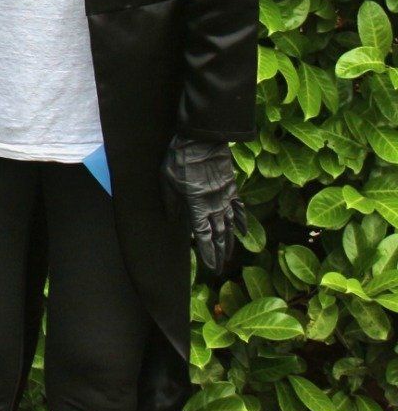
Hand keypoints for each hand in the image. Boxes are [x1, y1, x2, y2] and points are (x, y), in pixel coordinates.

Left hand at [160, 136, 244, 274]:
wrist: (202, 140)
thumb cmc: (179, 160)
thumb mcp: (167, 181)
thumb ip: (171, 203)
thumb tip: (173, 219)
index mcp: (196, 206)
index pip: (202, 236)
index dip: (207, 253)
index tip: (211, 268)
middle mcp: (214, 205)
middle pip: (218, 235)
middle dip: (219, 253)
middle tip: (221, 270)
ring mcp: (225, 197)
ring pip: (230, 225)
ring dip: (230, 242)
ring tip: (230, 257)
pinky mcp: (231, 188)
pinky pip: (239, 208)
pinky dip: (241, 221)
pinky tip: (243, 232)